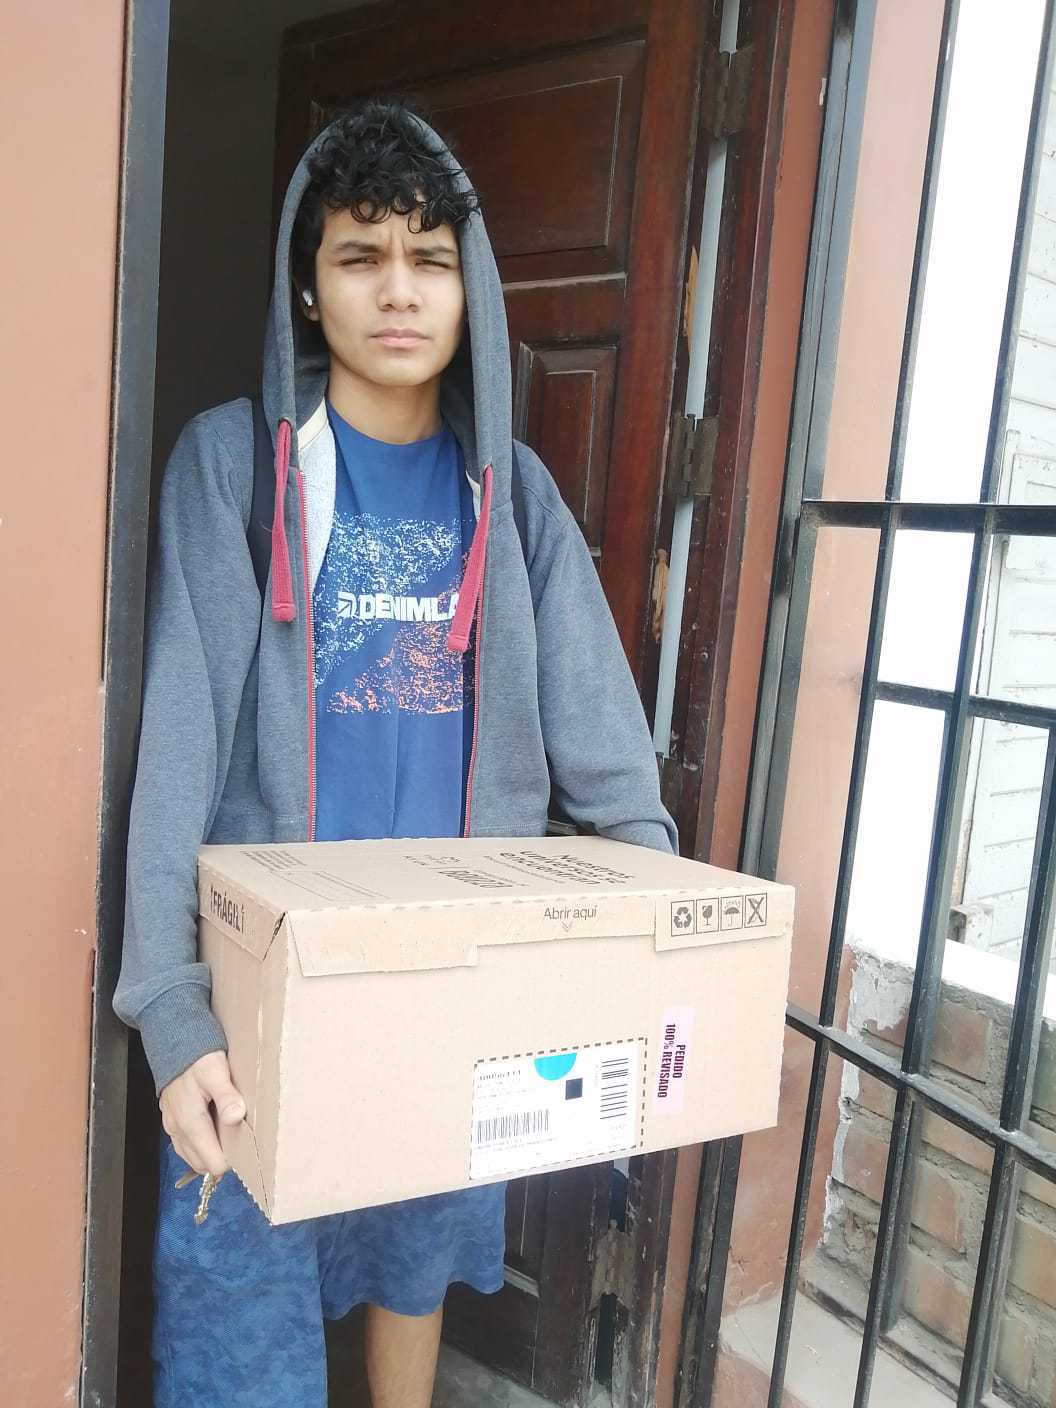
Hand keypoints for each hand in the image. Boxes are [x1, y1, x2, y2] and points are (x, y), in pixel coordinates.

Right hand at [159, 1050, 245, 1179]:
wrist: (173, 1040)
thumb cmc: (196, 1056)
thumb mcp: (216, 1071)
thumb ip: (226, 1095)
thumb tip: (236, 1117)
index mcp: (190, 1122)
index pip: (211, 1162)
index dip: (230, 1161)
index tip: (245, 1150)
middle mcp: (177, 1129)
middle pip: (201, 1164)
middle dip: (220, 1160)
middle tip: (240, 1146)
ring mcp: (171, 1126)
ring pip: (191, 1156)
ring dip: (208, 1155)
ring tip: (228, 1142)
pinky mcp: (171, 1120)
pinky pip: (184, 1145)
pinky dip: (198, 1147)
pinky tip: (212, 1135)